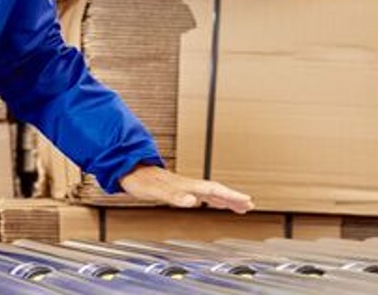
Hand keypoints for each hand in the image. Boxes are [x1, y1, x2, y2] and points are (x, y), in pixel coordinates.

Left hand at [119, 165, 254, 212]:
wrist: (127, 170)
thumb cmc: (140, 181)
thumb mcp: (156, 191)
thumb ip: (174, 196)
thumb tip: (192, 201)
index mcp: (186, 185)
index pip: (214, 190)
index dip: (231, 196)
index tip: (247, 201)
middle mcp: (187, 184)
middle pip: (216, 191)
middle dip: (233, 198)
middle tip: (250, 205)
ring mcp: (184, 185)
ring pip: (211, 192)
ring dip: (226, 199)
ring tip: (239, 206)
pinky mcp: (178, 188)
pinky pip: (201, 194)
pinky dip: (212, 199)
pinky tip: (213, 203)